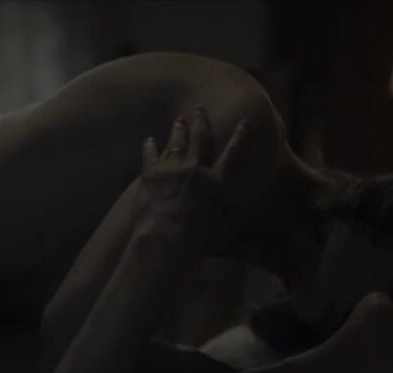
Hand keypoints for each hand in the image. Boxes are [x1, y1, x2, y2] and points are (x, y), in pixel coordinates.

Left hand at [133, 107, 249, 262]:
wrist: (164, 240)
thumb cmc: (195, 242)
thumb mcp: (219, 231)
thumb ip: (226, 217)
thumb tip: (232, 209)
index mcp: (217, 183)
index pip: (232, 154)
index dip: (239, 136)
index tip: (243, 122)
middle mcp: (196, 170)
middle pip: (200, 139)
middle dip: (200, 122)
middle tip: (198, 109)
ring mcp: (173, 169)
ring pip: (176, 142)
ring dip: (178, 129)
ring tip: (178, 120)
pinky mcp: (151, 173)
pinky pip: (150, 154)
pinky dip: (150, 146)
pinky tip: (149, 140)